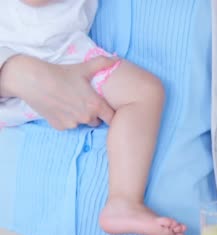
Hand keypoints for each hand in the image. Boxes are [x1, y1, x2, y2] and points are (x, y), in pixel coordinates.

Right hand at [0, 54, 116, 129]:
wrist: (33, 80)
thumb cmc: (61, 73)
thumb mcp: (84, 68)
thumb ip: (103, 64)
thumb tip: (117, 59)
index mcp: (95, 106)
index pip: (112, 118)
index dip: (110, 113)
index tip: (106, 108)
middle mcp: (86, 118)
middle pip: (96, 121)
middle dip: (93, 114)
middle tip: (84, 101)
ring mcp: (72, 124)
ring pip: (81, 123)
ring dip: (79, 116)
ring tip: (70, 102)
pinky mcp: (59, 127)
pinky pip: (67, 125)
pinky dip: (65, 118)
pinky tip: (59, 106)